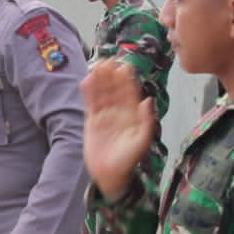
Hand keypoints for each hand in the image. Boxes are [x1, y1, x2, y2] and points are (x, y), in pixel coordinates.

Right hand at [82, 59, 157, 199]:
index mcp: (133, 113)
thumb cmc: (129, 159)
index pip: (130, 91)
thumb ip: (146, 120)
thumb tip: (148, 100)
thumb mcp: (142, 140)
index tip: (122, 65)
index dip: (126, 79)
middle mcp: (120, 111)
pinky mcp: (92, 121)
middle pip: (115, 88)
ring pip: (102, 93)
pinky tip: (86, 81)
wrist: (111, 174)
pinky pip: (90, 103)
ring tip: (95, 66)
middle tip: (106, 60)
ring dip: (99, 80)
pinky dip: (88, 93)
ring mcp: (105, 115)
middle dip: (111, 75)